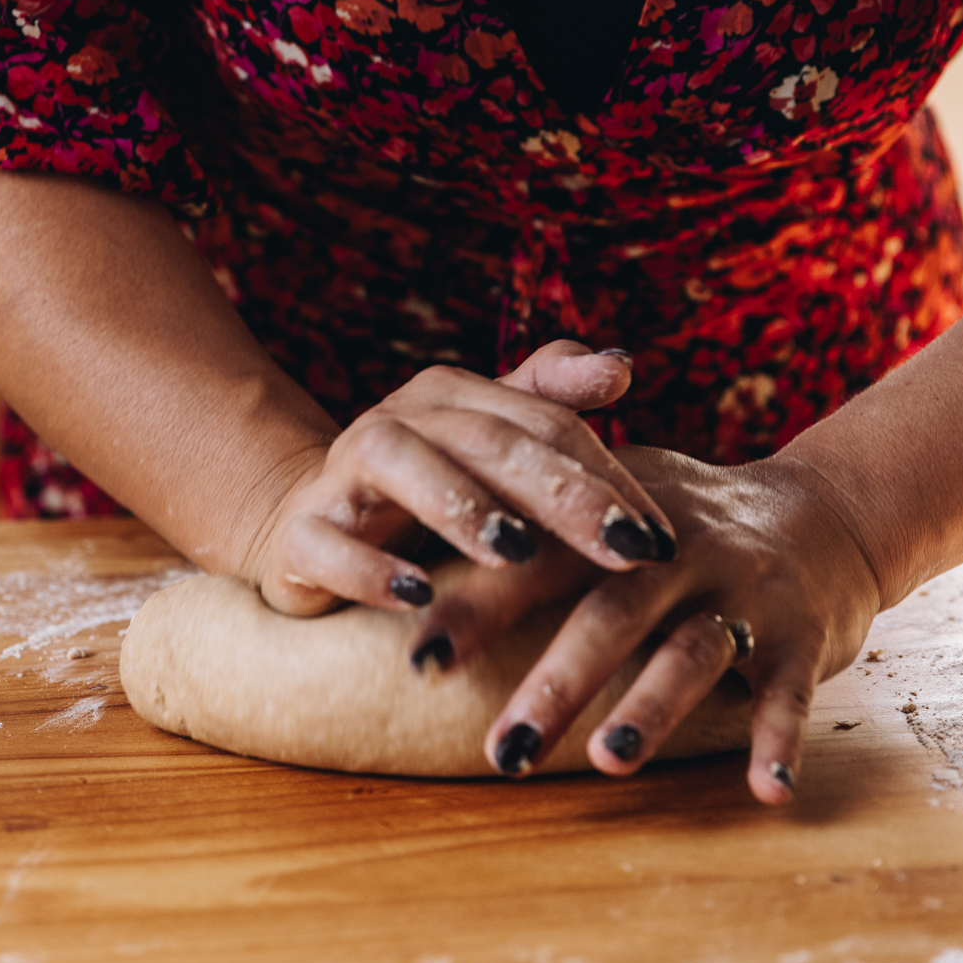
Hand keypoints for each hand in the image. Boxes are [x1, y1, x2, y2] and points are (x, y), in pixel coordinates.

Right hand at [244, 341, 679, 617]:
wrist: (306, 529)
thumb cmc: (425, 492)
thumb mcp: (492, 448)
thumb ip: (553, 402)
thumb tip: (624, 366)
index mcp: (454, 396)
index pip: (547, 426)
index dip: (607, 476)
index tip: (659, 537)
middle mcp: (400, 420)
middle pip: (490, 443)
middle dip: (561, 495)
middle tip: (623, 547)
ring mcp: (345, 473)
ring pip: (404, 468)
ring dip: (462, 507)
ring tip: (518, 552)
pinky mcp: (302, 534)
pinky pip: (330, 545)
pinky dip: (371, 571)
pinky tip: (418, 597)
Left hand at [417, 449, 881, 804]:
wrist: (827, 513)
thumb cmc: (683, 524)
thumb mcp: (612, 500)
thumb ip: (527, 528)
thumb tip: (404, 566)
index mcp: (613, 520)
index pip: (536, 559)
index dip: (478, 607)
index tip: (417, 662)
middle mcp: (678, 550)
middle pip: (610, 613)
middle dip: (557, 683)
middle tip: (503, 751)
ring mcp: (743, 592)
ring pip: (692, 651)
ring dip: (652, 709)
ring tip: (608, 763)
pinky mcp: (801, 636)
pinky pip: (788, 690)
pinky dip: (780, 738)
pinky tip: (766, 792)